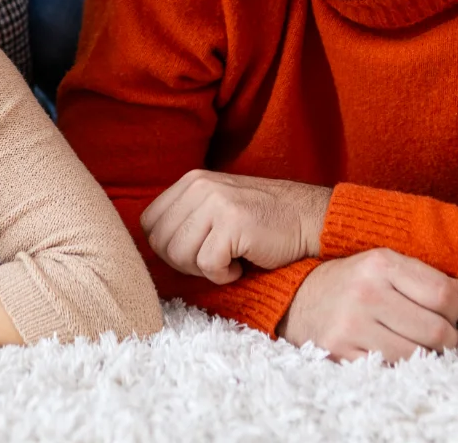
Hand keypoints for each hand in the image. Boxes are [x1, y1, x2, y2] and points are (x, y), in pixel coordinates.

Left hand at [140, 169, 331, 283]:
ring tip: (231, 258)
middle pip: (161, 243)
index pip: (148, 224)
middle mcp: (199, 186)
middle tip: (216, 259)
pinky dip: (225, 276)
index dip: (168, 248)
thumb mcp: (215, 208)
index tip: (196, 252)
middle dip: (185, 262)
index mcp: (190, 181)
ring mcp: (216, 202)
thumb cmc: (262, 223)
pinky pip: (208, 266)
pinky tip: (242, 264)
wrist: (309, 220)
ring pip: (180, 256)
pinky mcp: (233, 223)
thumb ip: (185, 218)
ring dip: (206, 269)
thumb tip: (150, 246)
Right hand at [280, 249, 457, 361]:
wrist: (299, 299)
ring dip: (422, 354)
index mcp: (382, 263)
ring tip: (405, 339)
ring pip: (419, 355)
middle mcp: (366, 291)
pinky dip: (398, 365)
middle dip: (441, 336)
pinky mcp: (341, 352)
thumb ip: (450, 285)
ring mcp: (351, 324)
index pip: (445, 294)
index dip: (452, 310)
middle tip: (425, 330)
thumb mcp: (398, 271)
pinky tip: (386, 349)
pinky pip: (393, 370)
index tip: (441, 311)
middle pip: (438, 331)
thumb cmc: (359, 283)